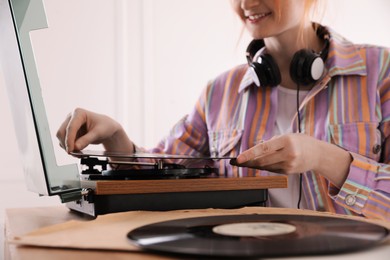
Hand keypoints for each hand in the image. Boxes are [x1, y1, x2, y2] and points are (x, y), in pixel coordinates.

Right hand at [56, 108, 132, 152]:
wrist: (108, 129)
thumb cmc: (105, 126)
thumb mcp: (98, 133)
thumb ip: (87, 140)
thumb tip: (76, 147)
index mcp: (79, 113)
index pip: (71, 127)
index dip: (69, 139)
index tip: (71, 149)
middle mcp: (72, 117)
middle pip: (62, 132)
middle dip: (67, 144)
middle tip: (74, 153)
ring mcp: (69, 125)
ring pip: (61, 138)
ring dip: (67, 147)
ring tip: (78, 153)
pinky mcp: (70, 132)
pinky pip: (65, 141)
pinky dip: (69, 147)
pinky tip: (78, 151)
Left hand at [232, 133, 351, 186]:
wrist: (318, 154)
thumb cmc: (300, 142)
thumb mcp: (287, 136)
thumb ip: (271, 143)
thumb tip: (253, 152)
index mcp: (287, 141)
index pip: (264, 148)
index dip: (249, 154)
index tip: (238, 159)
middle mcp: (288, 153)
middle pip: (262, 160)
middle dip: (248, 161)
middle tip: (237, 161)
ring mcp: (289, 164)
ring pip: (265, 166)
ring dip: (254, 164)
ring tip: (245, 162)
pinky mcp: (289, 172)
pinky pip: (271, 169)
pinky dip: (264, 166)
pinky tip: (258, 164)